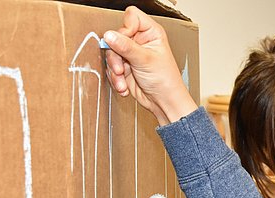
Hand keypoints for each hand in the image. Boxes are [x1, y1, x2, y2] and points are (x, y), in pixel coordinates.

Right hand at [103, 6, 196, 124]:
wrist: (164, 102)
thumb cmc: (165, 80)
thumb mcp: (145, 60)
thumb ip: (125, 47)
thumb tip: (109, 35)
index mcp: (151, 33)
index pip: (131, 17)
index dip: (126, 28)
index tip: (126, 43)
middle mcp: (140, 41)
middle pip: (116, 37)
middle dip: (116, 56)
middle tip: (121, 69)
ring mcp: (131, 54)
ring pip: (111, 53)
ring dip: (115, 70)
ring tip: (123, 81)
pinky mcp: (125, 67)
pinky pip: (111, 68)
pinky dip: (115, 79)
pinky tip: (124, 86)